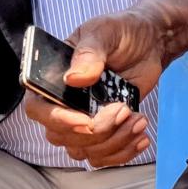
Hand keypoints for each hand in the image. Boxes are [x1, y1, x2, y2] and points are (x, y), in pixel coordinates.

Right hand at [22, 11, 165, 166]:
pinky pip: (102, 156)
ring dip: (114, 142)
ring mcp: (82, 119)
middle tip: (123, 110)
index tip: (87, 120)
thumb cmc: (121, 32)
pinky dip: (123, 152)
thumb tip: (74, 78)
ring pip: (84, 151)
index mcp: (53, 77)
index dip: (57, 119)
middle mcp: (63, 103)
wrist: (150, 43)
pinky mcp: (104, 131)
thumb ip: (89, 51)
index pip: (37, 108)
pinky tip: (140, 135)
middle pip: (62, 136)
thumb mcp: (104, 31)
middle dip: (97, 131)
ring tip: (138, 119)